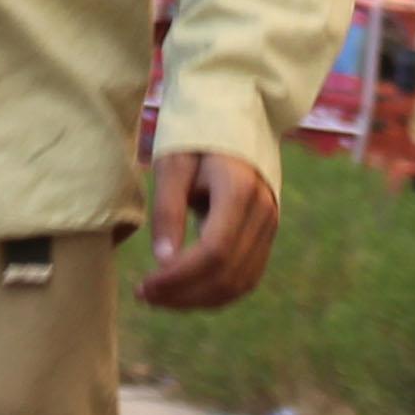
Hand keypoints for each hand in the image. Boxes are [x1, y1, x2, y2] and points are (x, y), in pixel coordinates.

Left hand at [138, 148, 282, 310]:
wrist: (236, 114)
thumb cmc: (196, 135)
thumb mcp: (173, 164)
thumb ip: (168, 210)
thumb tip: (163, 262)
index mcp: (239, 190)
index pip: (214, 252)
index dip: (178, 278)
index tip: (144, 286)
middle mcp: (263, 212)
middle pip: (227, 274)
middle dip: (184, 295)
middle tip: (144, 296)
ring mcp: (270, 224)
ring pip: (240, 283)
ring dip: (199, 299)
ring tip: (160, 298)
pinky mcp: (267, 233)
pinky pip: (246, 276)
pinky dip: (216, 292)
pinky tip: (185, 291)